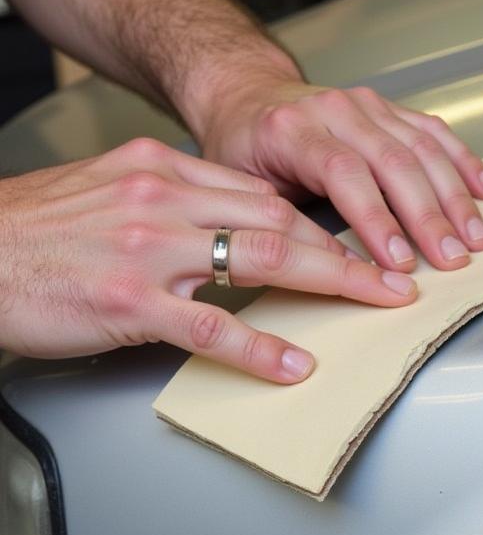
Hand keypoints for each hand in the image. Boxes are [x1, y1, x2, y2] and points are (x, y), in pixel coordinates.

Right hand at [0, 137, 419, 382]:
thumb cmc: (36, 230)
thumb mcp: (109, 189)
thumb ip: (173, 201)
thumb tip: (232, 223)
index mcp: (161, 169)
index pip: (262, 194)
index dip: (318, 223)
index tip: (355, 244)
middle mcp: (162, 198)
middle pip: (277, 219)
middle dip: (345, 249)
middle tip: (393, 273)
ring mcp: (147, 249)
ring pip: (260, 258)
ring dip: (330, 281)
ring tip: (375, 301)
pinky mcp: (128, 301)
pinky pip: (211, 324)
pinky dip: (260, 347)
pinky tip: (293, 364)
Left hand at [196, 79, 482, 272]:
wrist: (244, 94)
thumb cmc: (243, 149)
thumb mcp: (242, 188)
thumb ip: (284, 221)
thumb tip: (332, 269)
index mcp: (292, 129)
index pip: (345, 174)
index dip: (377, 220)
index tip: (400, 262)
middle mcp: (335, 109)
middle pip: (394, 162)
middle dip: (429, 216)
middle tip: (452, 258)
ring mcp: (366, 104)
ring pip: (422, 148)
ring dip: (455, 197)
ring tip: (476, 238)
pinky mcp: (389, 108)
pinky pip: (434, 132)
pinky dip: (464, 162)